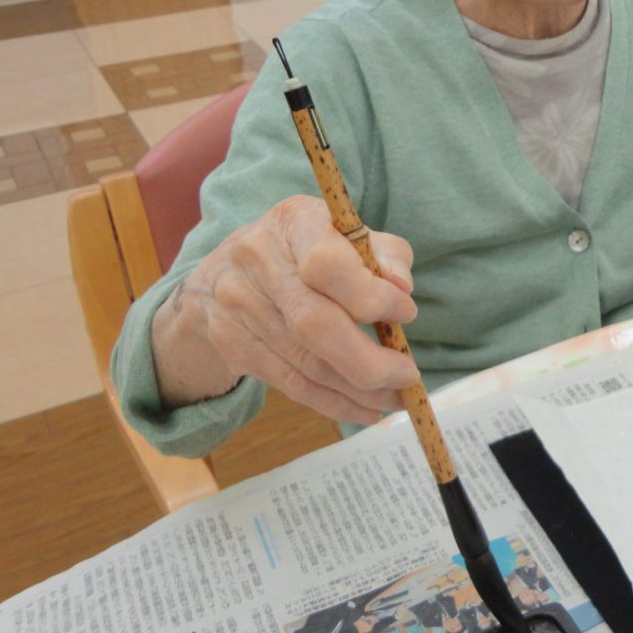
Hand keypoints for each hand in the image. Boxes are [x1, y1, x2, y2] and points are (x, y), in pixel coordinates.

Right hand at [151, 195, 420, 423]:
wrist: (223, 273)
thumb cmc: (307, 249)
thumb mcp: (346, 234)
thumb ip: (384, 254)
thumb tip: (403, 289)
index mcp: (293, 223)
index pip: (327, 264)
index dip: (371, 295)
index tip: (406, 312)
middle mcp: (258, 262)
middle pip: (314, 324)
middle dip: (369, 360)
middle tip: (409, 375)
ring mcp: (240, 306)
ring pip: (306, 362)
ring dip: (360, 389)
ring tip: (398, 398)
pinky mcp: (235, 345)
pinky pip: (291, 383)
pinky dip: (335, 402)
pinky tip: (368, 409)